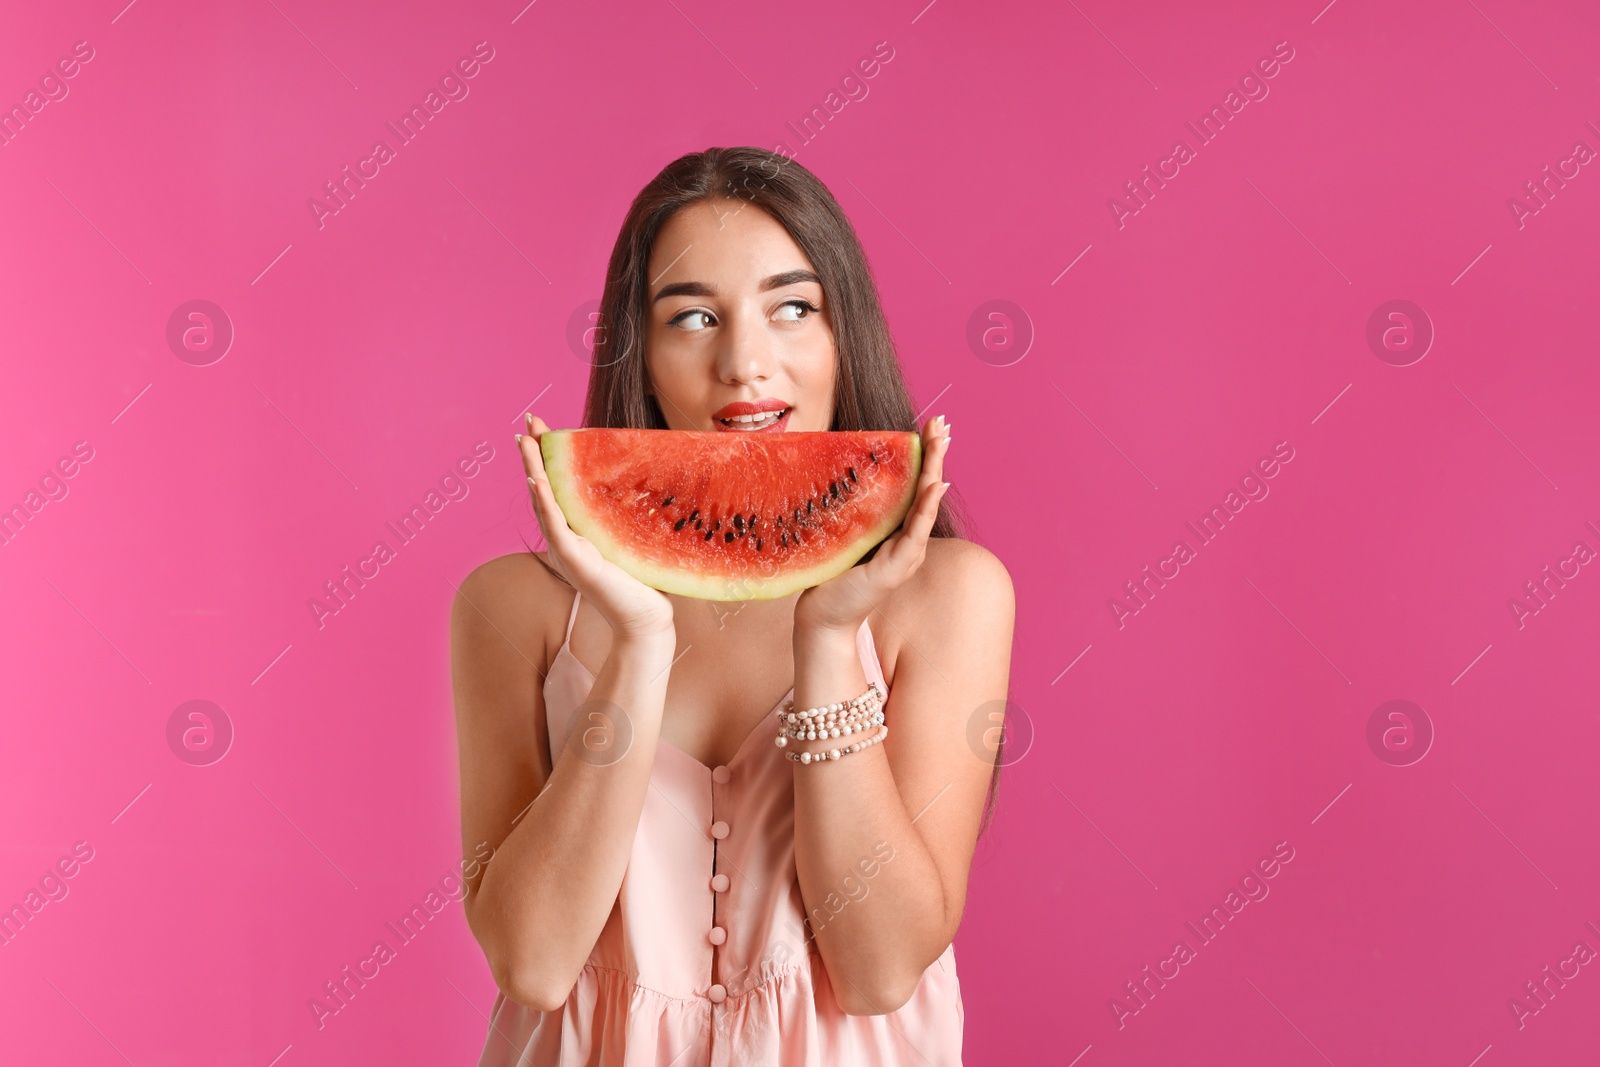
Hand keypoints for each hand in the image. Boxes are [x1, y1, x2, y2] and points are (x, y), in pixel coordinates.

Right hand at [519, 415, 675, 639]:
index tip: (542, 427)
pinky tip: (536, 481)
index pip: (558, 486)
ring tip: (525, 442)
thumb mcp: (634, 537)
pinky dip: (544, 503)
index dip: (547, 457)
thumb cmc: (644, 581)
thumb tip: (645, 478)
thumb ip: (629, 512)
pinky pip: (555, 527)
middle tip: (528, 421)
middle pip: (544, 488)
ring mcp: (566, 549)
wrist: (645, 619)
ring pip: (543, 502)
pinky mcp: (575, 561)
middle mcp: (566, 537)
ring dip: (533, 470)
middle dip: (535, 454)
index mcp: (578, 530)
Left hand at [793, 414, 952, 633]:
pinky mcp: (896, 568)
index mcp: (896, 531)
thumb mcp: (844, 533)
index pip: (915, 486)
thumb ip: (855, 509)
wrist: (822, 618)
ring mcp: (906, 555)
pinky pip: (916, 532)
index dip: (925, 456)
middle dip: (936, 453)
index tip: (931, 426)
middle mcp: (907, 541)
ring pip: (926, 505)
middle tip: (943, 422)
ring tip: (943, 440)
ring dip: (936, 470)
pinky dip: (927, 507)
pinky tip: (937, 485)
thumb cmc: (830, 576)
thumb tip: (848, 471)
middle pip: (927, 489)